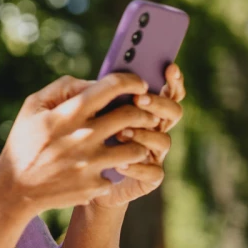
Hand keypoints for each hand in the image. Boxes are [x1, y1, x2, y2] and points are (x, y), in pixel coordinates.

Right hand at [0, 73, 157, 220]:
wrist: (14, 189)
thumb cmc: (24, 142)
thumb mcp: (33, 106)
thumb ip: (63, 87)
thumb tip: (94, 83)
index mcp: (70, 113)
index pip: (112, 87)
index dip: (132, 81)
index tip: (140, 85)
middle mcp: (84, 136)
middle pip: (132, 116)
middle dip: (144, 112)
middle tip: (145, 114)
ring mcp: (91, 164)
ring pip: (136, 149)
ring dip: (138, 144)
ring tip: (130, 143)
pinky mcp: (94, 186)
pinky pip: (118, 175)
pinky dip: (114, 171)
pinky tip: (105, 169)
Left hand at [88, 63, 186, 208]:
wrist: (75, 180)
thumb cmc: (77, 140)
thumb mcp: (77, 113)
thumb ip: (87, 94)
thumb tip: (95, 82)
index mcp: (142, 109)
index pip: (167, 91)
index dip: (172, 80)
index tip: (169, 67)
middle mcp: (153, 129)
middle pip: (173, 112)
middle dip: (158, 103)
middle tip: (138, 99)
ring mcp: (153, 154)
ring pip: (164, 140)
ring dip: (144, 134)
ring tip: (121, 133)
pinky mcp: (148, 179)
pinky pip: (154, 172)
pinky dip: (138, 167)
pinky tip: (119, 164)